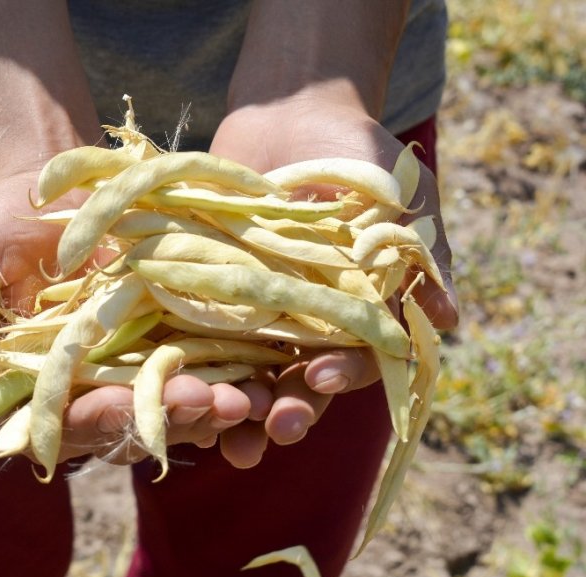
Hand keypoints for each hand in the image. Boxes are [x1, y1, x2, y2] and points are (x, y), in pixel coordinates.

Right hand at [0, 172, 258, 468]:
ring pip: (175, 403)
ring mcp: (137, 364)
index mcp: (32, 382)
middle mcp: (88, 386)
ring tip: (252, 399)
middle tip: (214, 404)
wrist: (61, 186)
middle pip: (130, 422)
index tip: (123, 406)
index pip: (60, 420)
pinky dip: (236, 371)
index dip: (92, 419)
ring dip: (214, 406)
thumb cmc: (3, 222)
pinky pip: (208, 363)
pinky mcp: (177, 335)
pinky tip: (268, 373)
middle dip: (170, 417)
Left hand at [208, 99, 458, 464]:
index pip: (350, 363)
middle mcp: (301, 325)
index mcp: (353, 316)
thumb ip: (424, 255)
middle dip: (282, 409)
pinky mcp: (205, 288)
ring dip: (230, 401)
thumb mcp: (404, 197)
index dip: (338, 377)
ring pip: (241, 370)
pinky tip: (165, 376)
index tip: (316, 378)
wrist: (293, 110)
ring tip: (213, 425)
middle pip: (292, 382)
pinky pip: (190, 327)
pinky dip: (180, 354)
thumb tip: (448, 319)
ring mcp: (250, 310)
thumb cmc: (361, 155)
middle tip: (267, 430)